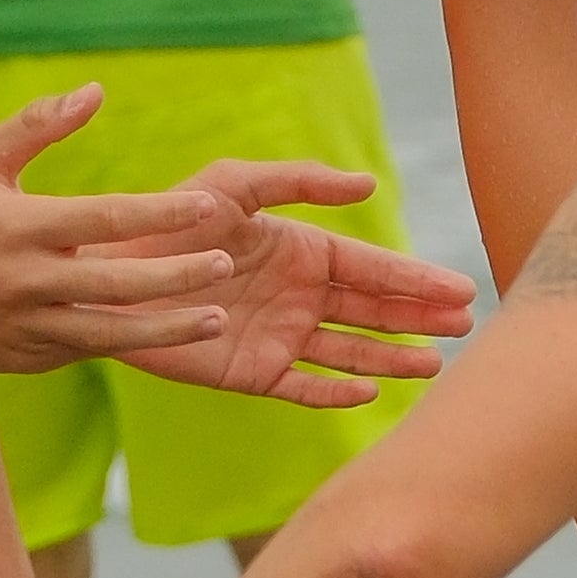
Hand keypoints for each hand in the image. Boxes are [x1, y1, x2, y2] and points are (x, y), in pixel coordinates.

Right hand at [0, 87, 249, 375]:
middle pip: (117, 282)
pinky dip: (128, 343)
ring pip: (110, 333)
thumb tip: (96, 91)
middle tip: (225, 264)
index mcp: (23, 227)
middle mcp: (27, 281)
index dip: (160, 213)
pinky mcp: (26, 359)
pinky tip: (172, 333)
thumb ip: (37, 125)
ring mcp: (27, 327)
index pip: (104, 219)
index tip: (208, 207)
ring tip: (218, 318)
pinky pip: (86, 351)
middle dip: (177, 276)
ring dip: (168, 327)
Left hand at [118, 161, 478, 407]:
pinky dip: (336, 394)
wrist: (111, 273)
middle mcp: (300, 296)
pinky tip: (369, 395)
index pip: (373, 268)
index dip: (416, 279)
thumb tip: (370, 186)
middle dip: (419, 318)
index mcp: (303, 250)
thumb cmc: (171, 218)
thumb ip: (300, 181)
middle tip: (465, 325)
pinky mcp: (251, 374)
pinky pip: (303, 388)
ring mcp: (280, 338)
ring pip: (350, 352)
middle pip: (373, 312)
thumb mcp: (236, 184)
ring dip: (391, 358)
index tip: (460, 289)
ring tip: (433, 365)